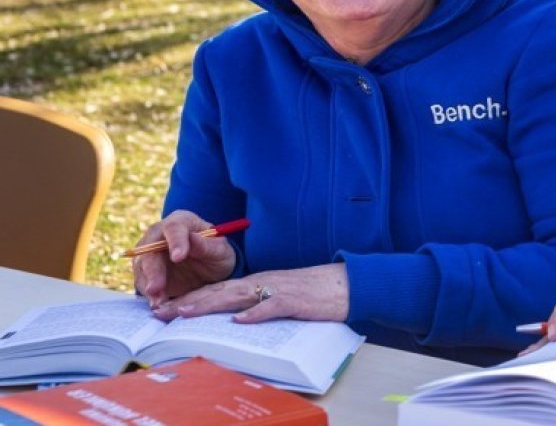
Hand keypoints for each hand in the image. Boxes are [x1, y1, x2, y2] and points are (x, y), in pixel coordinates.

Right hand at [131, 210, 236, 307]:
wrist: (210, 271)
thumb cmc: (217, 255)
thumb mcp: (220, 251)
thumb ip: (207, 246)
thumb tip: (192, 239)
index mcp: (181, 222)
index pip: (174, 227)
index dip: (175, 242)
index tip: (178, 257)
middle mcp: (160, 234)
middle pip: (150, 249)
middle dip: (153, 270)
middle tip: (157, 288)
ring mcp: (149, 252)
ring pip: (142, 267)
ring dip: (148, 284)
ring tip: (158, 302)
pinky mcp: (146, 271)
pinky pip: (142, 281)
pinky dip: (149, 294)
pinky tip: (157, 304)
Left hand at [151, 263, 349, 322]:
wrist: (347, 283)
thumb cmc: (315, 293)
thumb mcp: (280, 296)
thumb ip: (258, 304)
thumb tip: (235, 319)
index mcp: (257, 282)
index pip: (217, 290)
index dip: (190, 299)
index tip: (166, 308)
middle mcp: (262, 283)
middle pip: (218, 291)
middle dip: (187, 302)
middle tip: (160, 312)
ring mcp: (277, 289)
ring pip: (237, 295)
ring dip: (209, 304)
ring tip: (185, 313)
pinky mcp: (295, 300)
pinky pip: (272, 306)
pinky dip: (255, 313)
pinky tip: (239, 321)